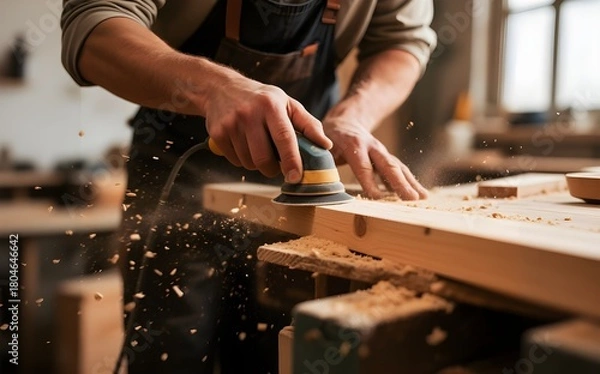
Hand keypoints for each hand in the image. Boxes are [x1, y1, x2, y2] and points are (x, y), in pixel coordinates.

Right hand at [204, 76, 331, 182]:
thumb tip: (326, 145)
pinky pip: (235, 161)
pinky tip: (244, 145)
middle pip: (264, 158)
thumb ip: (308, 124)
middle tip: (276, 166)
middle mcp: (250, 113)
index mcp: (271, 105)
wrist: (221, 88)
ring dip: (257, 164)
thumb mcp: (287, 103)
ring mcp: (231, 124)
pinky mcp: (218, 133)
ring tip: (259, 148)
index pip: (284, 138)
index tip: (295, 177)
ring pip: (249, 162)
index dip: (291, 161)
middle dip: (273, 169)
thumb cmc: (261, 99)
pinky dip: (242, 160)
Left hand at [323, 120, 427, 199]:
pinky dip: (410, 182)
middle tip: (411, 199)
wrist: (347, 120)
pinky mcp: (386, 158)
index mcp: (353, 144)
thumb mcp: (322, 142)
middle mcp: (372, 147)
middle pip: (388, 165)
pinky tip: (420, 195)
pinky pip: (400, 170)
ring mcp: (382, 152)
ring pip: (398, 167)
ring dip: (411, 183)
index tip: (376, 197)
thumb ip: (321, 158)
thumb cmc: (331, 135)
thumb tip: (318, 176)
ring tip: (423, 198)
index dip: (369, 181)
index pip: (362, 165)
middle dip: (400, 183)